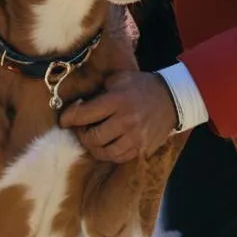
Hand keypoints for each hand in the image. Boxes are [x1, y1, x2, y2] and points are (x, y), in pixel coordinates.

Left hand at [59, 72, 177, 162]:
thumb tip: (80, 104)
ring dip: (94, 147)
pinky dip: (109, 154)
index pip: (84, 114)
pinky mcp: (142, 148)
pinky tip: (107, 145)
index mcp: (117, 100)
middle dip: (81, 134)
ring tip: (93, 139)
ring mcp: (135, 137)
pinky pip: (119, 157)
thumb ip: (99, 91)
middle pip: (93, 137)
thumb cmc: (141, 86)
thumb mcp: (119, 79)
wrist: (172, 99)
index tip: (64, 120)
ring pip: (104, 152)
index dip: (69, 118)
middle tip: (81, 129)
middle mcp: (125, 121)